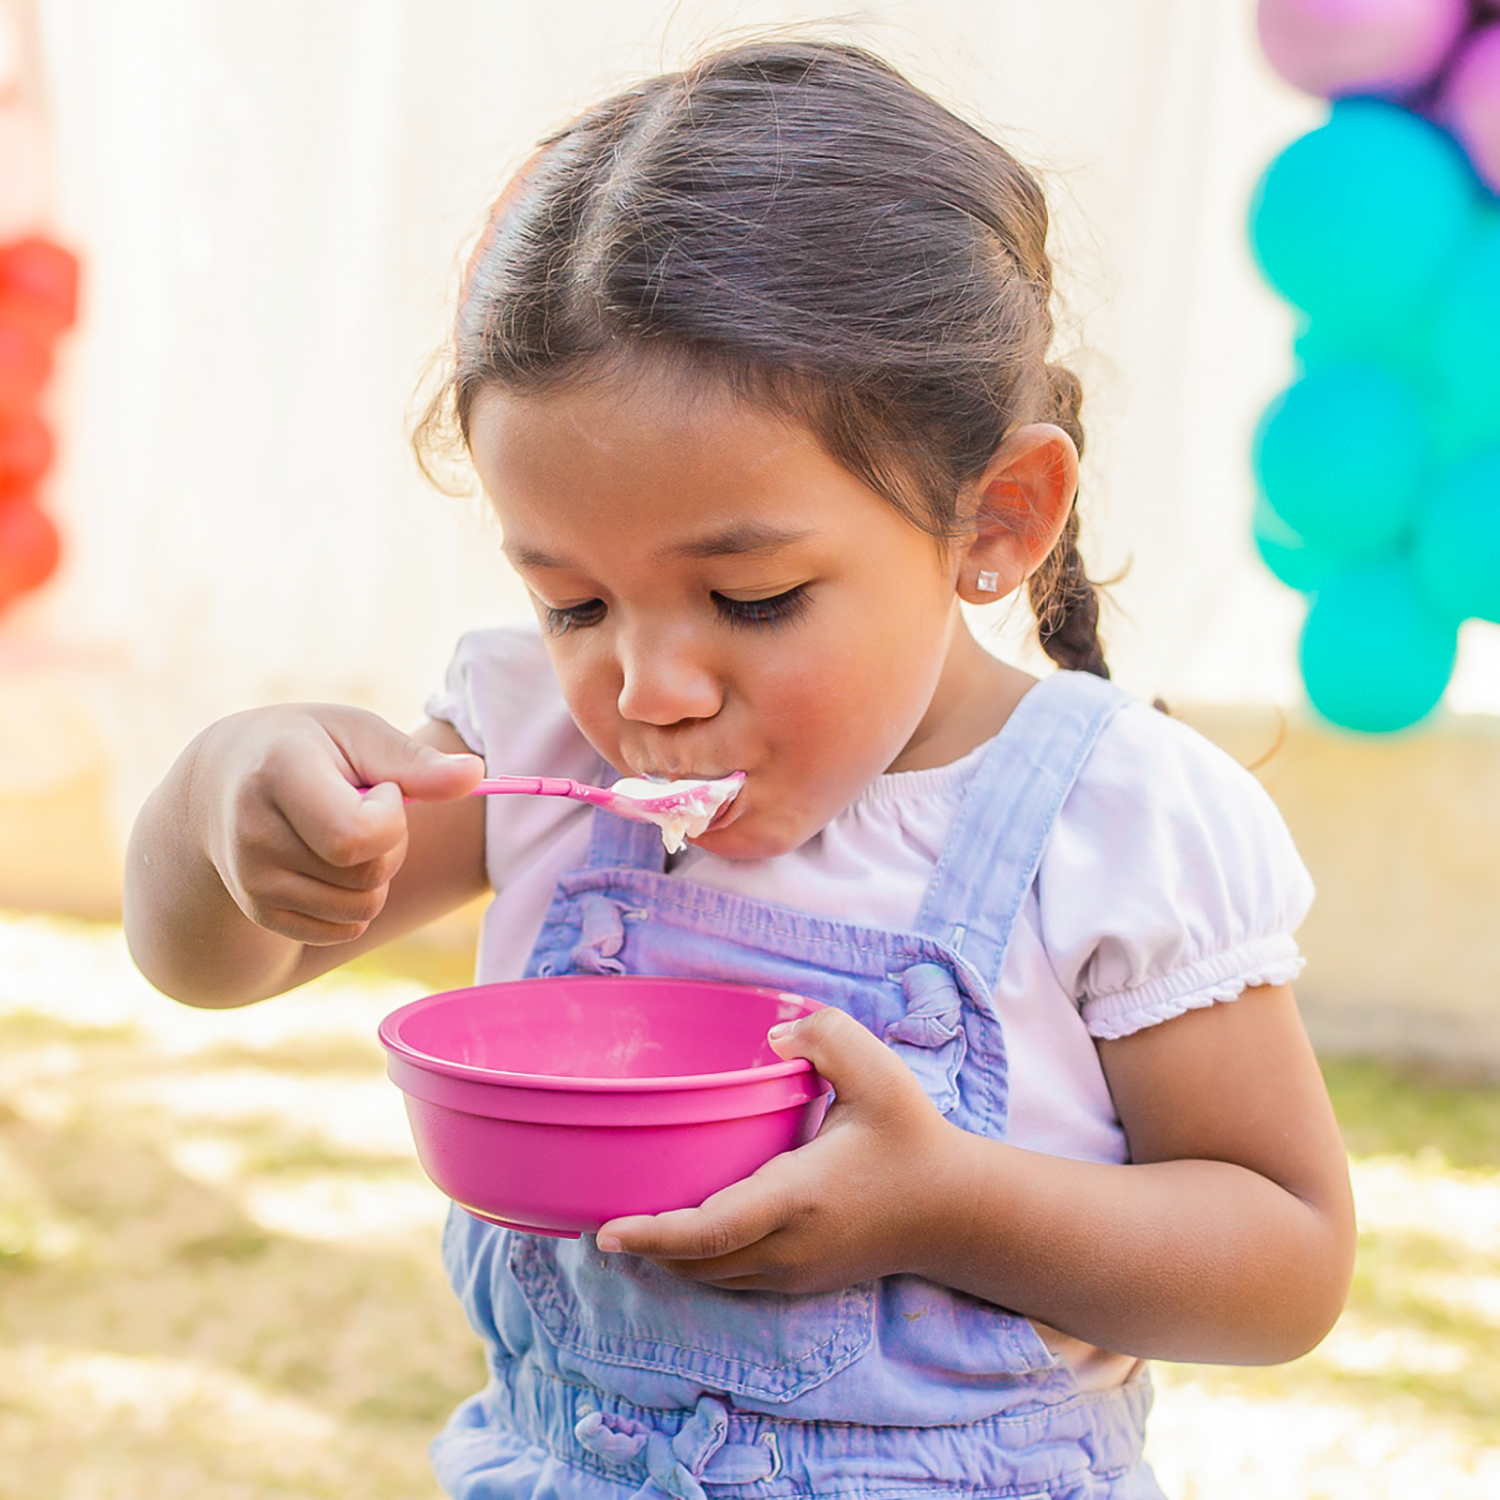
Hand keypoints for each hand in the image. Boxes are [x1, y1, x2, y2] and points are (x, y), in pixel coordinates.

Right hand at [189, 704, 482, 944]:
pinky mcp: (259, 913)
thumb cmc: (310, 748)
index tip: (380, 787)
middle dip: (391, 844)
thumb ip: (416, 761)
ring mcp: (251, 881)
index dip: (391, 814)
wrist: (221, 783)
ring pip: (362, 908)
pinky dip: (355, 902)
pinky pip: (345, 931)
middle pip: (368, 874)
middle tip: (364, 808)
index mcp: (278, 773)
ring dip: (375, 874)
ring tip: (340, 833)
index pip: (357, 837)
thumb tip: (476, 775)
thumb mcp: (358, 734)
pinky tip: (327, 863)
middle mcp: (253, 833)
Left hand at [596, 1006, 965, 1292]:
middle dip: (642, 1246)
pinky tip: (678, 1233)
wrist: (955, 1211)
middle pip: (694, 1260)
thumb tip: (772, 1037)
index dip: (653, 1234)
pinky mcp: (799, 1280)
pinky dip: (696, 1261)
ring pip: (708, 1276)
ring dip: (666, 1256)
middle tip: (593, 1215)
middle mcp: (787, 1246)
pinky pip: (731, 1278)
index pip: (712, 1229)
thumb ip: (826, 1036)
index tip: (605, 1231)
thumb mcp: (879, 1072)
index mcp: (797, 1197)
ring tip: (624, 1223)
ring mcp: (793, 1271)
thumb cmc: (912, 1137)